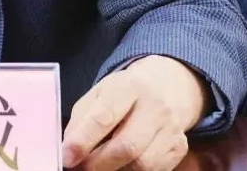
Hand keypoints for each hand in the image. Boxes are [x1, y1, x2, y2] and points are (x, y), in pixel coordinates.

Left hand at [62, 55, 207, 170]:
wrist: (166, 85)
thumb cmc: (125, 91)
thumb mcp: (100, 93)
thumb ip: (82, 118)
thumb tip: (68, 148)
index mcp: (128, 86)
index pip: (104, 116)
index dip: (83, 140)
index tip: (67, 156)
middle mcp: (154, 107)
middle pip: (126, 146)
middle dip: (98, 163)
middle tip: (80, 167)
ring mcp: (171, 129)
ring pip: (142, 164)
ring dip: (116, 170)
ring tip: (99, 165)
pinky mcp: (179, 147)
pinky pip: (155, 170)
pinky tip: (121, 165)